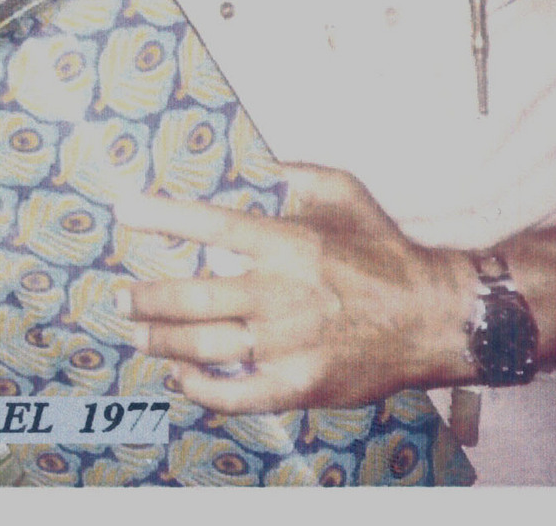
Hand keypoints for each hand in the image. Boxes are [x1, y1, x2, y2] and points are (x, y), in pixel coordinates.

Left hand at [116, 164, 471, 412]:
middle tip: (121, 297)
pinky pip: (235, 393)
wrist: (435, 317)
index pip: (210, 226)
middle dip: (146, 297)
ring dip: (161, 340)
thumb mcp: (346, 193)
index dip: (162, 216)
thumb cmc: (386, 252)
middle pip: (192, 295)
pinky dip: (199, 388)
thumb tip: (261, 162)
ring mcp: (288, 343)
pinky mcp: (300, 385)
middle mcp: (280, 293)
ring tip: (137, 334)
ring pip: (204, 345)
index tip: (123, 211)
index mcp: (288, 243)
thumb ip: (298, 174)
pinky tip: (180, 377)